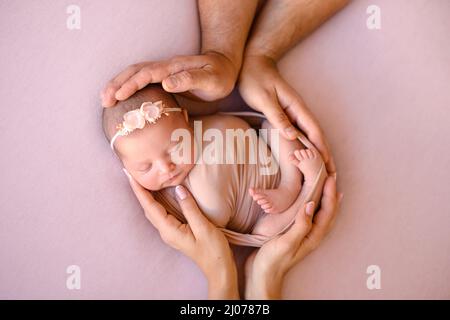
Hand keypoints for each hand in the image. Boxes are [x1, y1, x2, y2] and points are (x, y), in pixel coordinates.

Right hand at [101, 52, 238, 106]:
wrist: (223, 68)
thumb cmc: (219, 76)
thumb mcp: (211, 79)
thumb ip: (190, 79)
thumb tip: (166, 82)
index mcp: (174, 68)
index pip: (148, 74)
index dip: (132, 84)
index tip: (119, 95)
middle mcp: (165, 68)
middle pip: (135, 72)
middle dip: (118, 84)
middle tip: (105, 100)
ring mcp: (163, 73)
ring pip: (135, 75)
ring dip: (119, 85)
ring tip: (105, 99)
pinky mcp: (163, 80)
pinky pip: (141, 81)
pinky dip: (127, 87)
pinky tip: (119, 98)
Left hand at [123, 169, 238, 298]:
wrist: (218, 268)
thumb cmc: (213, 250)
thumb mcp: (203, 227)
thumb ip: (190, 208)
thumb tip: (178, 189)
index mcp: (169, 230)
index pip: (150, 206)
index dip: (139, 191)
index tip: (130, 176)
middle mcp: (166, 231)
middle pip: (148, 208)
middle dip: (139, 191)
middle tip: (132, 174)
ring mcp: (171, 232)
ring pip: (154, 211)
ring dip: (147, 196)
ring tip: (142, 181)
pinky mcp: (177, 230)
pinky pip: (162, 213)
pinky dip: (157, 201)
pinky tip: (160, 194)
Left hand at [238, 54, 335, 174]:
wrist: (252, 63)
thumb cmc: (256, 79)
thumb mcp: (264, 99)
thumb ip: (278, 117)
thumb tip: (293, 136)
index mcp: (297, 107)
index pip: (314, 132)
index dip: (322, 150)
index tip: (328, 166)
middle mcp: (299, 111)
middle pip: (317, 136)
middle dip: (326, 155)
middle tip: (332, 176)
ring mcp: (294, 113)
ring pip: (310, 136)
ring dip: (318, 153)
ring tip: (323, 171)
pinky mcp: (287, 115)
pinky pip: (300, 133)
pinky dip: (306, 146)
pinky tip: (305, 156)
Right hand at [244, 176, 342, 298]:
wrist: (263, 274)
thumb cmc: (273, 260)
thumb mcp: (287, 242)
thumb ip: (301, 225)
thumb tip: (311, 204)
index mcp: (313, 235)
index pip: (327, 211)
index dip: (330, 193)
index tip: (330, 177)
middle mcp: (312, 233)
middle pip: (328, 210)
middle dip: (331, 193)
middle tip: (331, 175)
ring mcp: (305, 233)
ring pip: (320, 211)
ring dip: (325, 197)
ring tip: (326, 183)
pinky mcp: (296, 231)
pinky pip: (309, 213)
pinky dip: (313, 202)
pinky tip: (308, 197)